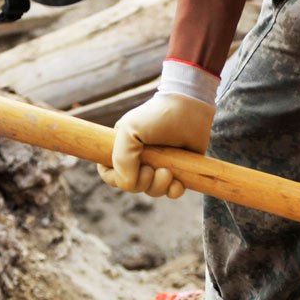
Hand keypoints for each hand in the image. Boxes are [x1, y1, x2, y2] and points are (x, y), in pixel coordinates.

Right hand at [98, 60, 217, 198]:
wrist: (189, 107)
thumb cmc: (157, 116)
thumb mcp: (129, 131)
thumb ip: (122, 159)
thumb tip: (128, 185)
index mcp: (123, 148)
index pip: (110, 174)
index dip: (115, 179)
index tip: (128, 172)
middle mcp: (140, 159)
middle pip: (133, 186)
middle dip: (142, 183)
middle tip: (152, 170)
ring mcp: (159, 165)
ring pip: (152, 190)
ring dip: (159, 186)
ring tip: (168, 171)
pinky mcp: (179, 169)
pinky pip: (172, 191)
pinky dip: (174, 191)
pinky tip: (178, 183)